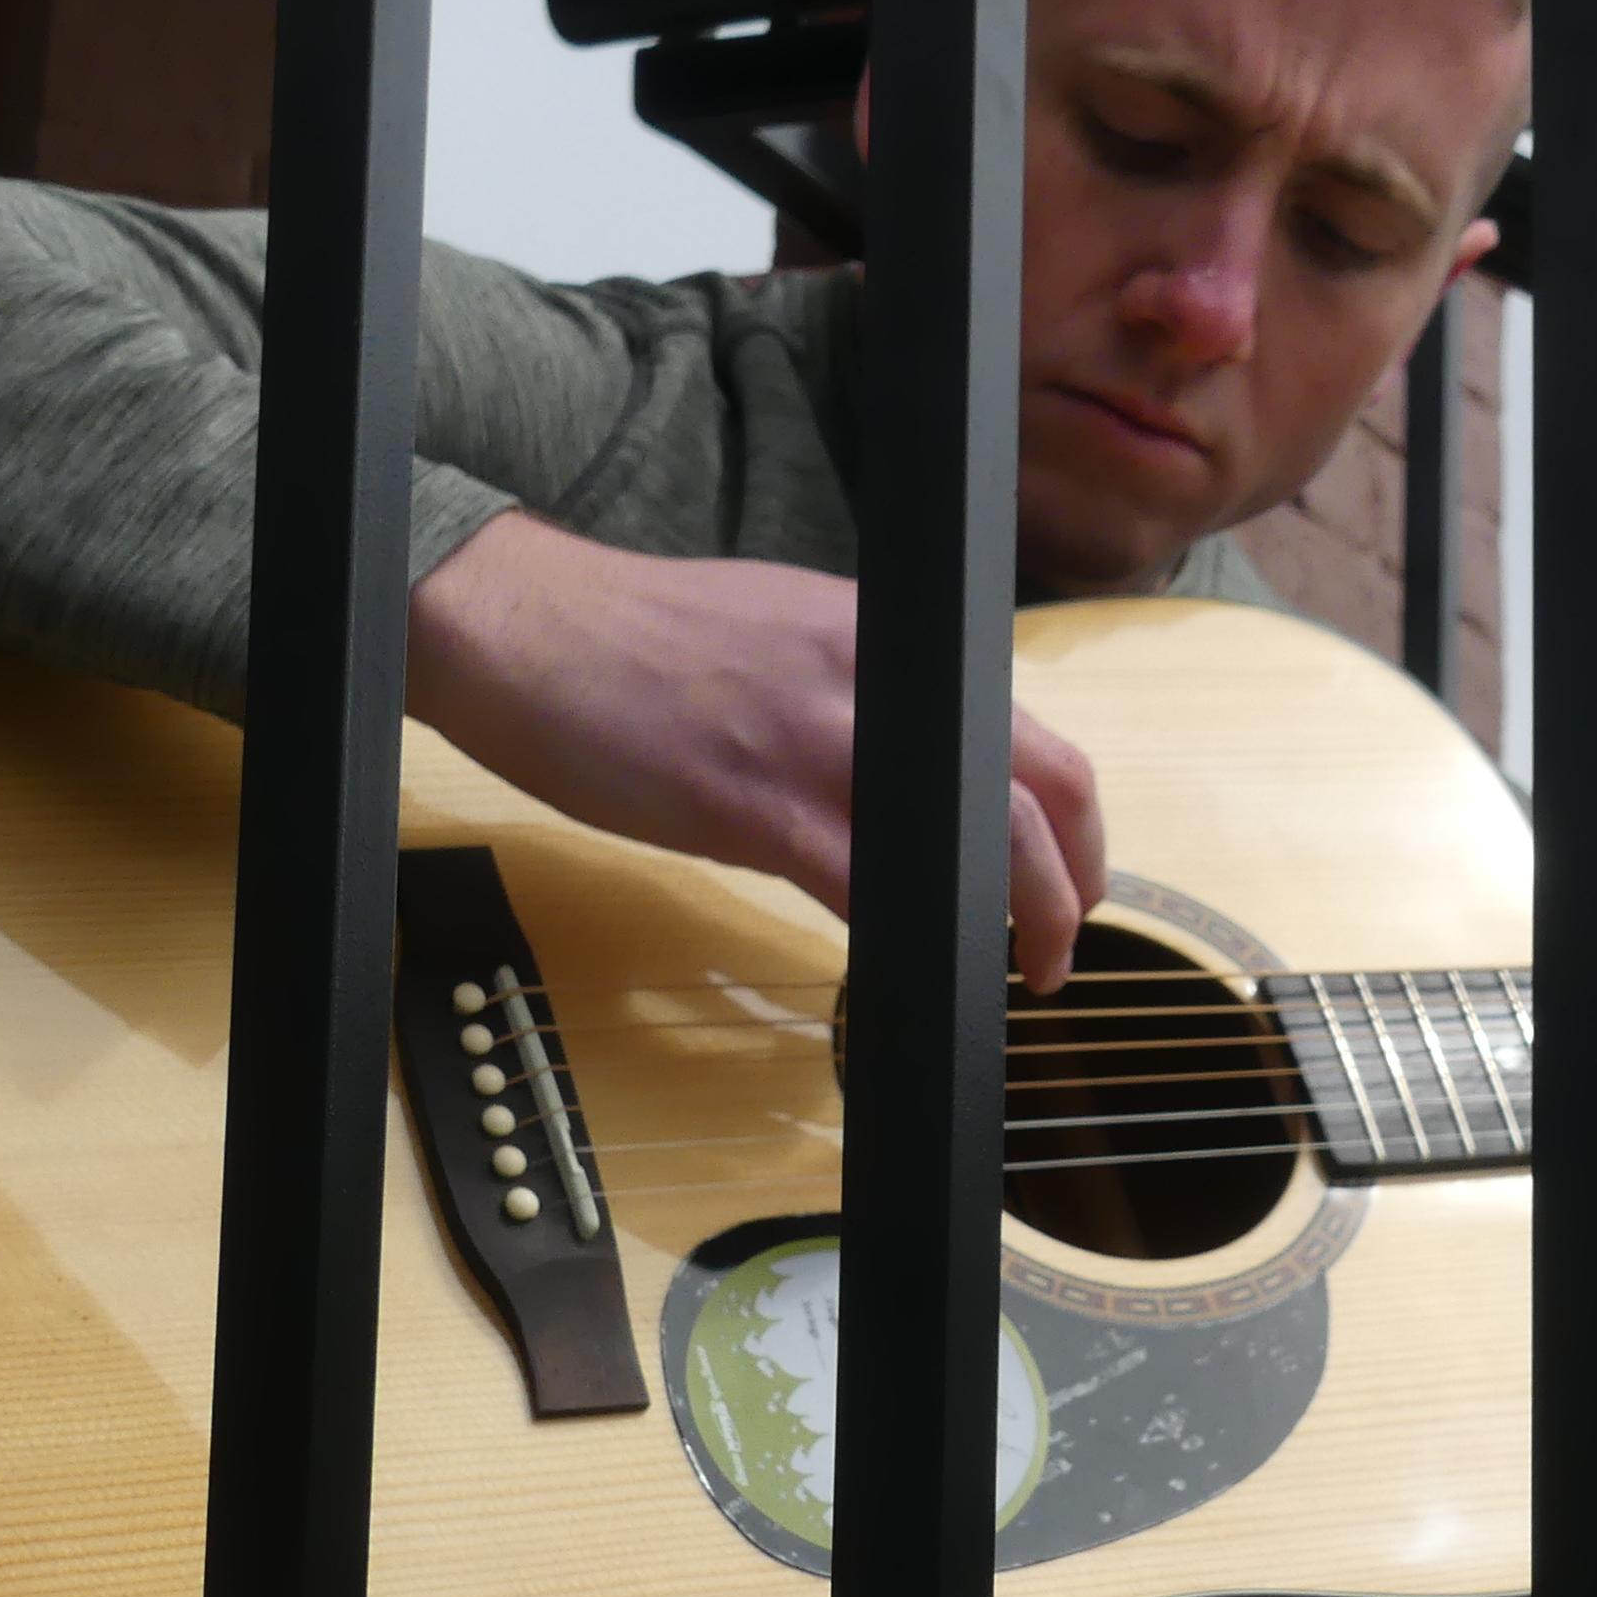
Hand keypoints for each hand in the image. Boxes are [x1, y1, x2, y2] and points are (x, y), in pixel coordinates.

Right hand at [402, 516, 1107, 988]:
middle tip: (1062, 949)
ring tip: (1013, 971)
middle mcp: (879, 681)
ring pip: (972, 847)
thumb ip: (863, 699)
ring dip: (1011, 925)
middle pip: (1036, 789)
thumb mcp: (788, 636)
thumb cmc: (638, 640)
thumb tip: (912, 776)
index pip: (1028, 734)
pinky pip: (868, 890)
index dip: (1071, 823)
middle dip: (1072, 886)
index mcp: (889, 640)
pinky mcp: (756, 806)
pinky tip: (911, 971)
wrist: (523, 625)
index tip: (1069, 876)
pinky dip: (906, 939)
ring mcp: (822, 743)